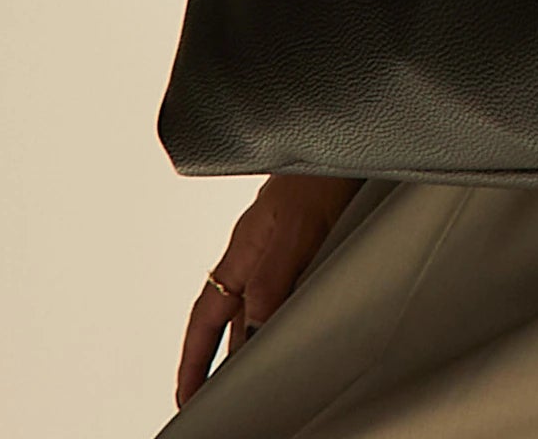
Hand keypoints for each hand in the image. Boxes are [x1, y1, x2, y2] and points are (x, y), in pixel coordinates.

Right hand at [174, 172, 356, 406]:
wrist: (351, 138)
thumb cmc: (322, 172)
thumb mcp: (298, 231)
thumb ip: (273, 280)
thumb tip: (251, 331)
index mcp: (242, 253)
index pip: (205, 320)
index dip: (194, 361)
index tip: (186, 397)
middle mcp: (255, 252)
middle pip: (228, 318)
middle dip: (219, 361)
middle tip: (217, 398)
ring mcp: (279, 245)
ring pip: (256, 305)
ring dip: (252, 339)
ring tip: (255, 375)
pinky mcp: (306, 238)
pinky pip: (285, 289)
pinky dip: (282, 314)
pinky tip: (296, 325)